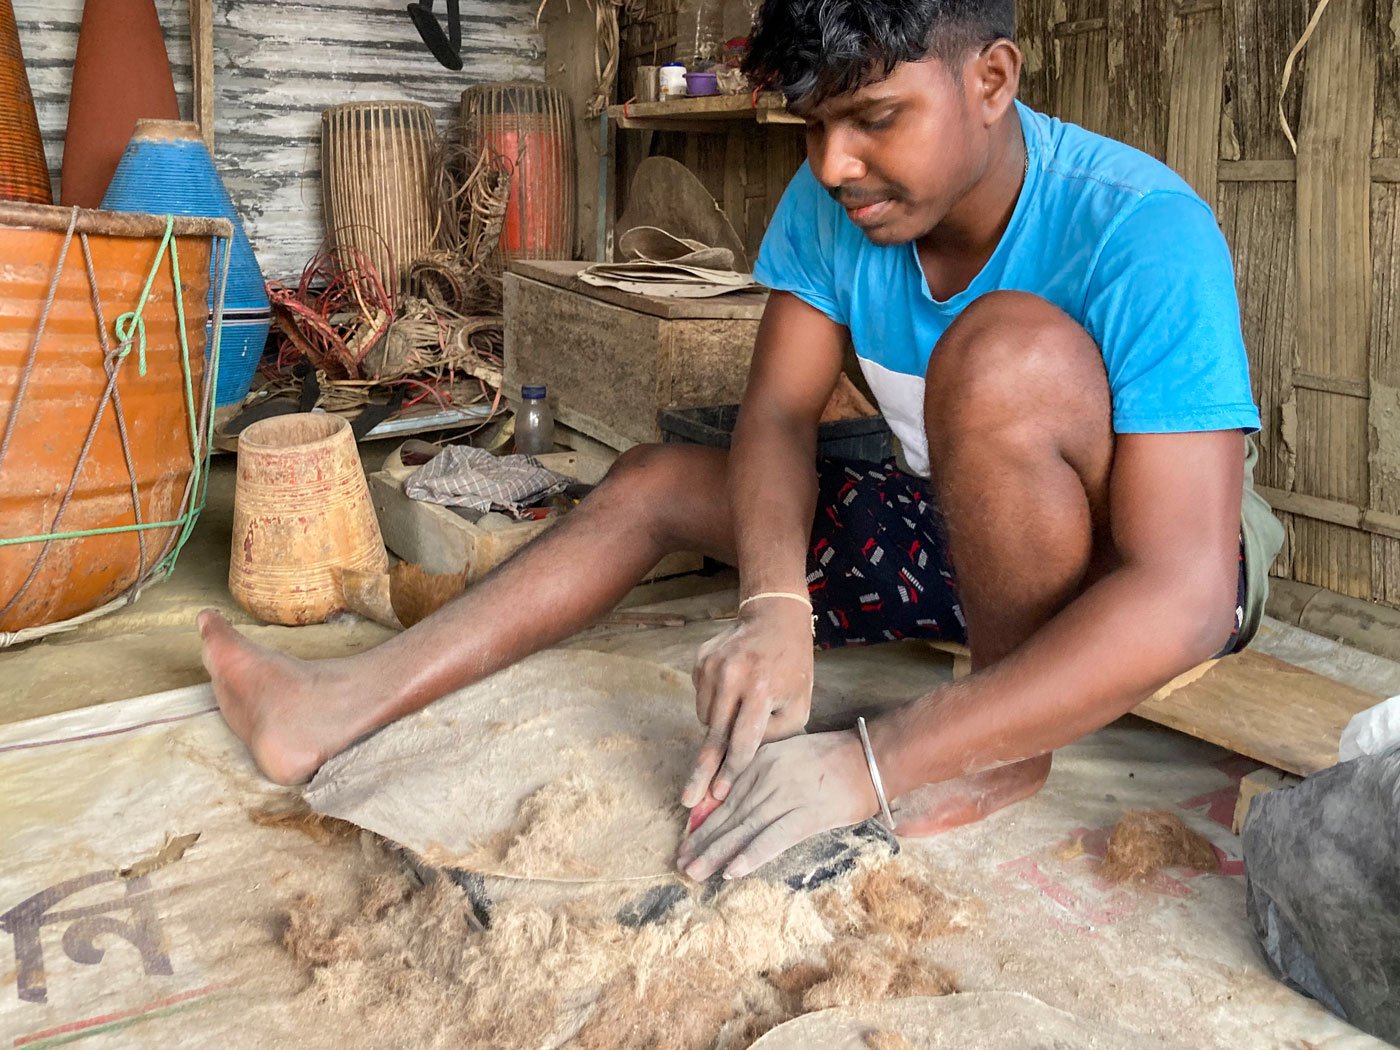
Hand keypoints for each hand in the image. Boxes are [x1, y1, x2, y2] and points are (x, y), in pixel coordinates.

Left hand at [675, 730, 877, 880]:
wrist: (871, 758)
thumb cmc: (833, 759)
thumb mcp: (787, 756)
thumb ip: (761, 775)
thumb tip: (735, 804)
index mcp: (761, 762)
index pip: (725, 796)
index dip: (704, 822)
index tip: (687, 841)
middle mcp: (767, 778)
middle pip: (728, 815)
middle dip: (702, 841)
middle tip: (681, 862)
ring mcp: (786, 796)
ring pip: (743, 829)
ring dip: (716, 853)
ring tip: (694, 872)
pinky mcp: (806, 816)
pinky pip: (773, 839)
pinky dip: (751, 855)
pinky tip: (732, 871)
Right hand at [682, 600, 814, 808]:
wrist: (774, 618)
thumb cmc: (792, 667)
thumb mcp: (799, 704)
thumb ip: (774, 735)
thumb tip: (742, 760)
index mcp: (762, 689)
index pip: (742, 740)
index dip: (730, 771)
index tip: (718, 795)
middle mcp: (733, 677)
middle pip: (714, 735)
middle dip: (702, 771)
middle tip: (688, 799)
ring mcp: (712, 666)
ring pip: (705, 718)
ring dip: (717, 727)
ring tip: (738, 711)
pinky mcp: (699, 661)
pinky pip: (701, 699)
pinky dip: (714, 705)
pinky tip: (732, 690)